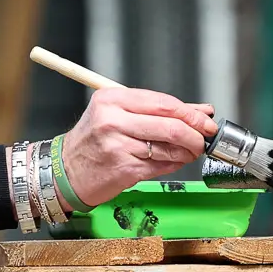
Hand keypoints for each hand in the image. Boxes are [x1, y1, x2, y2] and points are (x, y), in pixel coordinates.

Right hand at [59, 87, 220, 206]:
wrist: (66, 171)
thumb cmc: (93, 142)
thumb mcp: (119, 116)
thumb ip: (160, 112)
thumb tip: (201, 111)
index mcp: (111, 100)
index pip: (163, 103)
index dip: (191, 114)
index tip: (206, 121)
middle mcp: (111, 120)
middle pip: (170, 125)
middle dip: (196, 134)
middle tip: (204, 140)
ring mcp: (117, 145)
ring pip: (169, 148)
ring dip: (186, 152)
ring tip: (187, 152)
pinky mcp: (123, 168)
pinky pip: (161, 166)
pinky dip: (173, 165)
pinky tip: (171, 162)